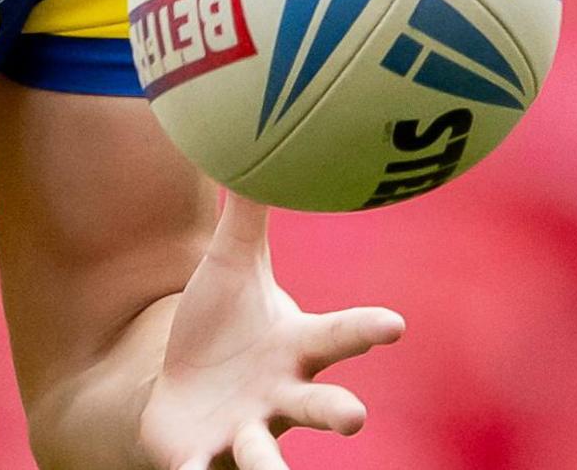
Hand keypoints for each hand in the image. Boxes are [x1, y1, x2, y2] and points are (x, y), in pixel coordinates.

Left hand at [136, 195, 404, 469]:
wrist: (180, 393)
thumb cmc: (221, 327)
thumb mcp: (231, 265)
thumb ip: (247, 215)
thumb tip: (252, 139)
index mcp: (295, 348)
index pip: (339, 335)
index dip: (366, 329)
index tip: (396, 324)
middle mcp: (281, 397)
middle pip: (319, 405)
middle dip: (337, 412)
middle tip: (355, 416)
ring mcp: (245, 432)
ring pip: (265, 456)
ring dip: (271, 467)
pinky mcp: (201, 460)